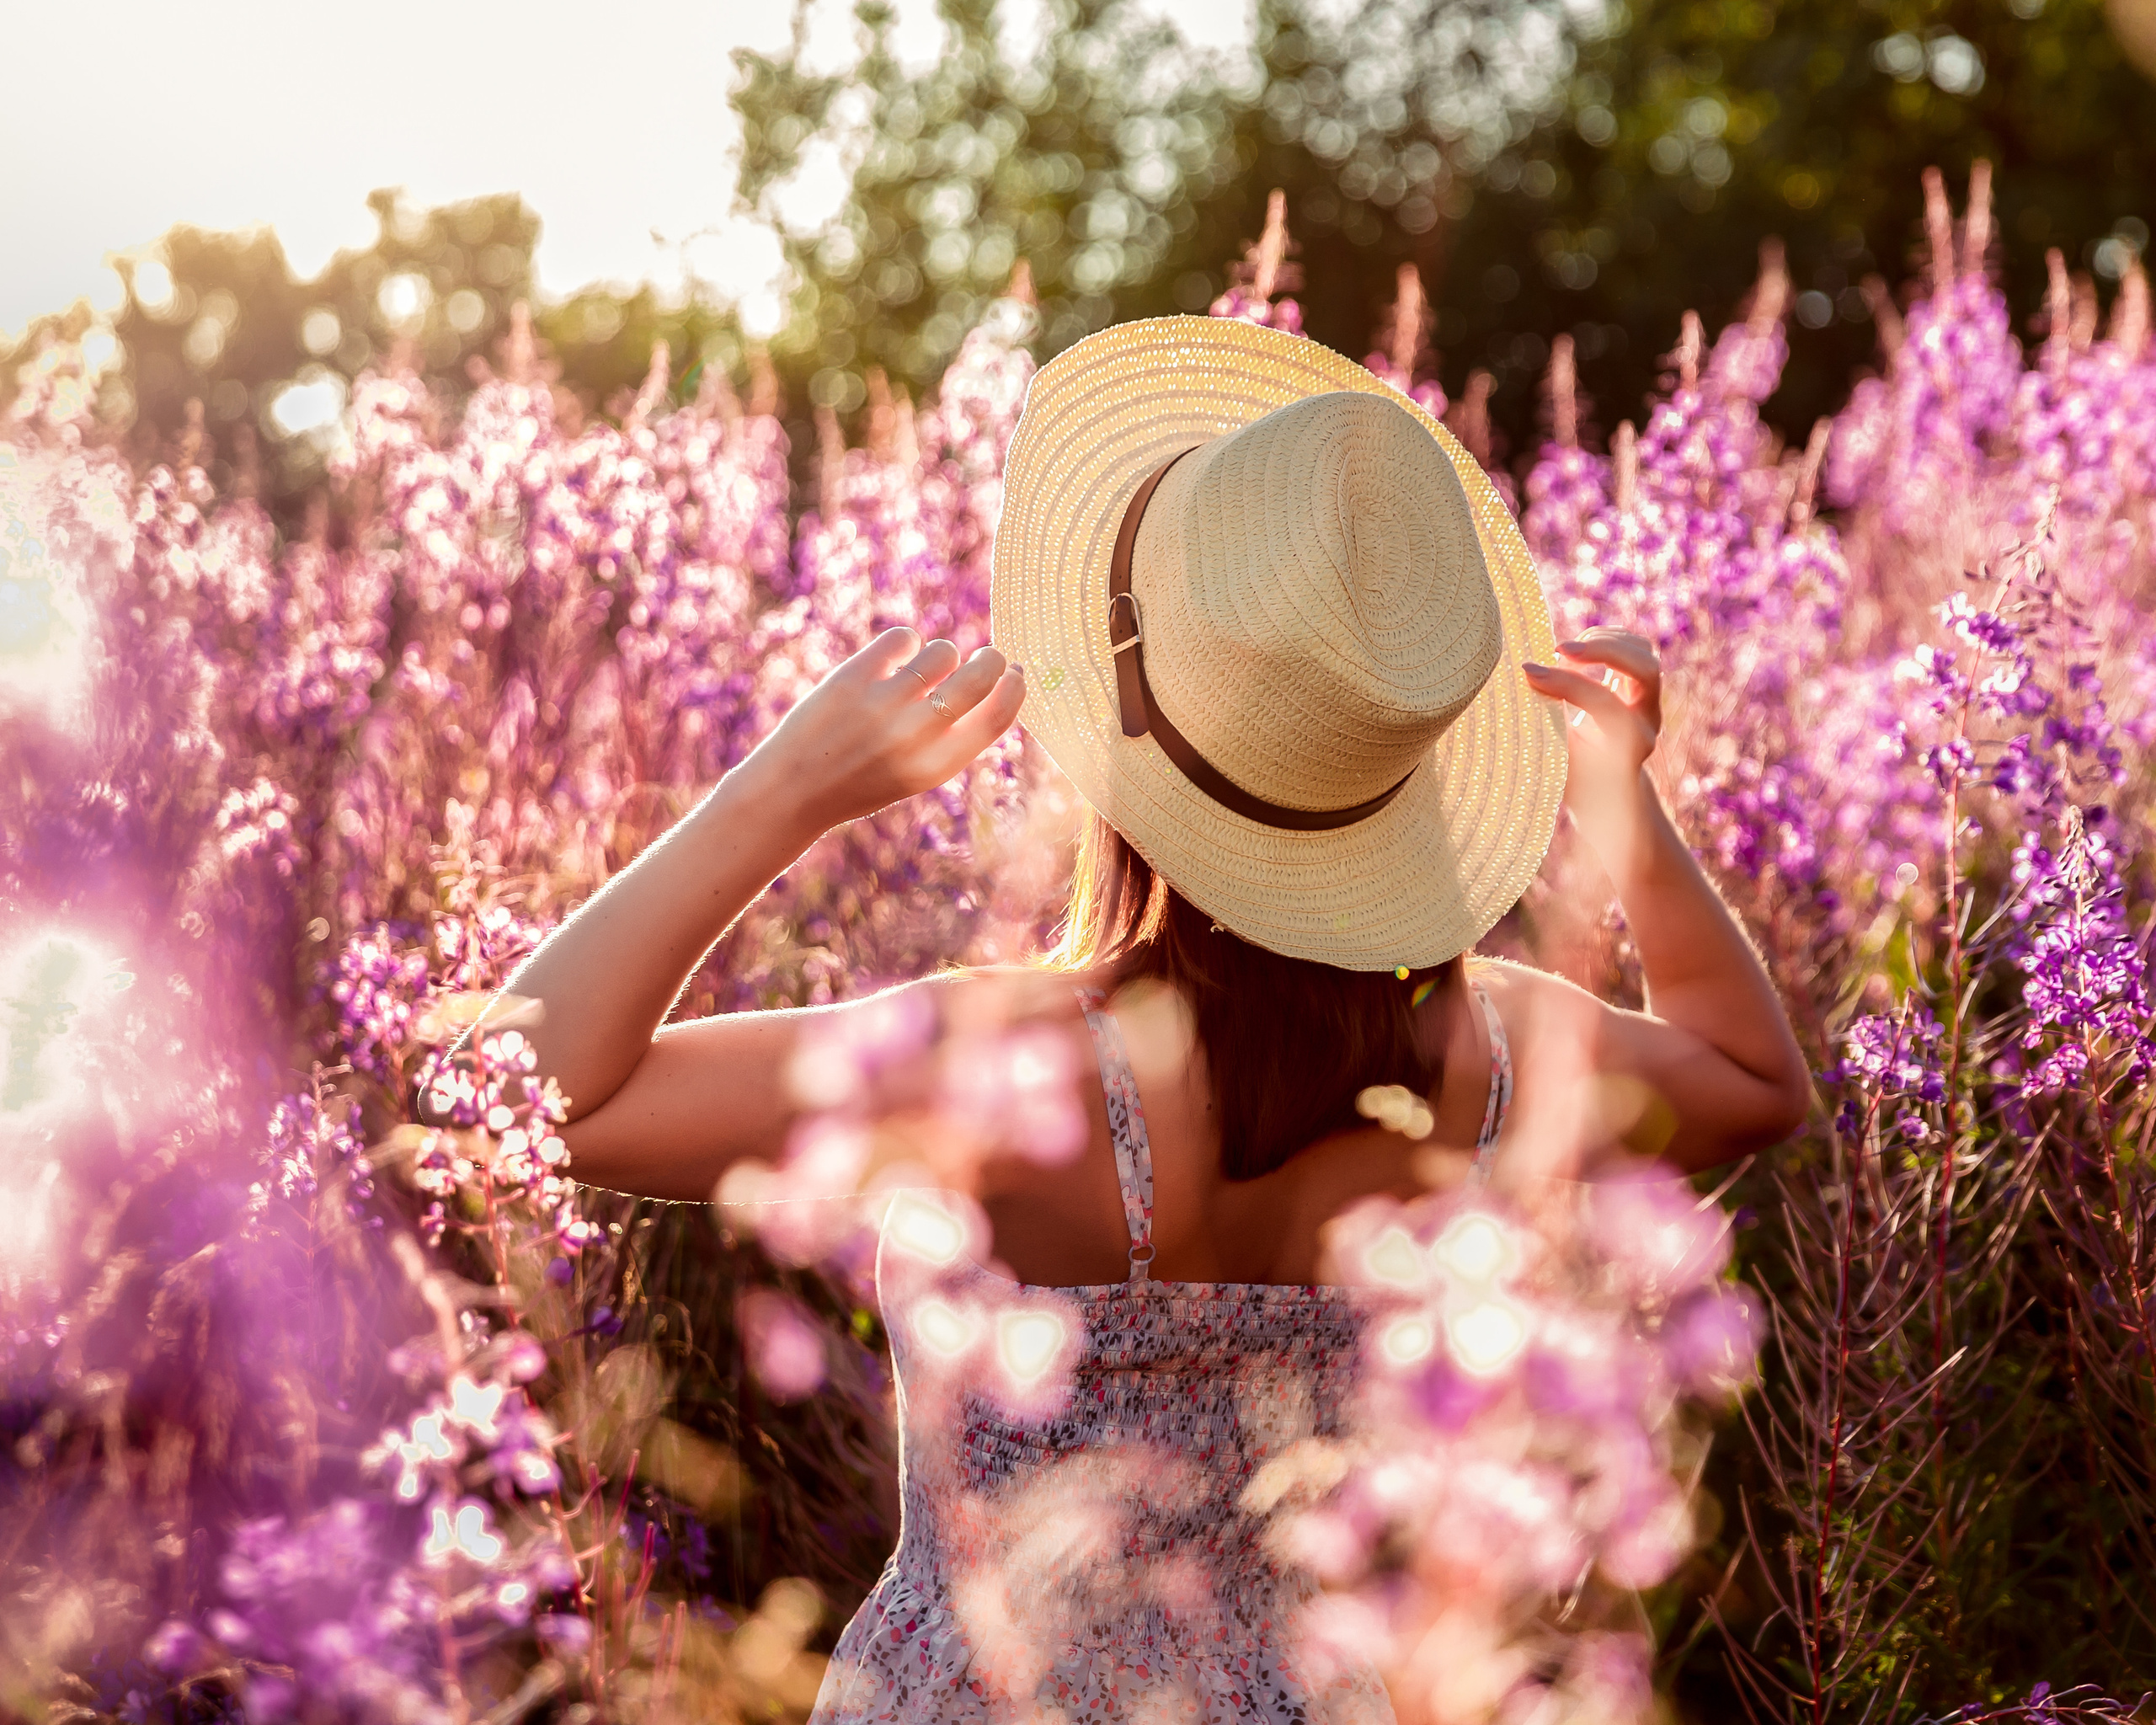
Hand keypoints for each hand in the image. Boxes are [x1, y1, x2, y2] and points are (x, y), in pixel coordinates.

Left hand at [745, 627, 1026, 832]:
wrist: (793, 791)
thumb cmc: (862, 781)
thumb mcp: (917, 772)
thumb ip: (952, 737)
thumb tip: (993, 680)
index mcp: (936, 765)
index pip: (999, 716)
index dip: (1015, 687)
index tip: (1016, 672)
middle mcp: (914, 735)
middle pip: (980, 675)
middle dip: (991, 659)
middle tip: (986, 656)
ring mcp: (882, 704)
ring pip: (941, 652)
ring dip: (941, 654)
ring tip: (923, 669)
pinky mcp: (852, 678)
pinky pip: (901, 638)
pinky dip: (906, 642)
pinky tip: (897, 656)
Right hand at [1522, 629, 1663, 844]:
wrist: (1604, 790)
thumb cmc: (1572, 779)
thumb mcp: (1555, 761)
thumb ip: (1545, 728)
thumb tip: (1524, 682)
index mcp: (1628, 747)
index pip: (1605, 703)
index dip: (1565, 684)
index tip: (1528, 674)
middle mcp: (1647, 720)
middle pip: (1645, 670)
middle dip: (1602, 651)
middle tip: (1557, 650)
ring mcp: (1649, 700)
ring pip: (1643, 653)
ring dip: (1602, 642)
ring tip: (1563, 653)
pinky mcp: (1642, 685)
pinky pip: (1635, 648)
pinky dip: (1604, 640)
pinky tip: (1574, 654)